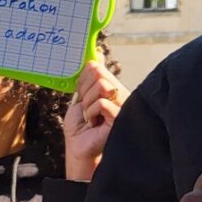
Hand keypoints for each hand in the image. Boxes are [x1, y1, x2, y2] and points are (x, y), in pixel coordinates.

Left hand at [62, 61, 125, 182]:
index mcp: (111, 86)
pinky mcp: (121, 117)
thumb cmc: (80, 125)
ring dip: (88, 104)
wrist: (78, 146)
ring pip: (101, 86)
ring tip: (91, 117)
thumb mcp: (81, 97)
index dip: (82, 81)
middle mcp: (120, 92)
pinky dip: (91, 112)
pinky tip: (94, 123)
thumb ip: (89, 78)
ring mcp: (122, 104)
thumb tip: (97, 54)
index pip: (96, 68)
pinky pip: (102, 103)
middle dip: (84, 92)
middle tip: (86, 107)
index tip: (81, 95)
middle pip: (98, 74)